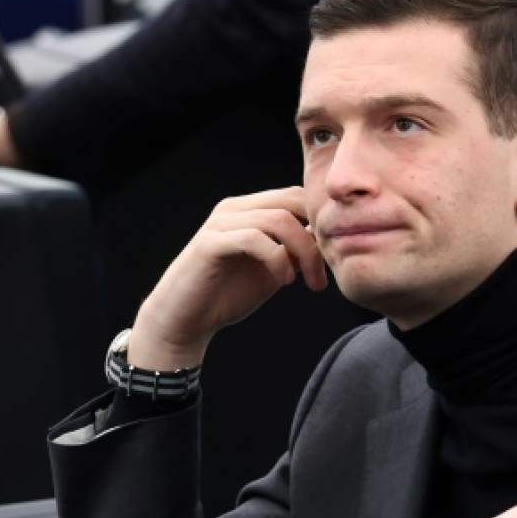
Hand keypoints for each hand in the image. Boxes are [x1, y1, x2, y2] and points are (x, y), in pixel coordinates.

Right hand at [127, 188, 327, 370]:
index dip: (321, 225)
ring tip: (304, 281)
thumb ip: (296, 251)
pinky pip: (253, 238)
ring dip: (301, 252)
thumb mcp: (274, 270)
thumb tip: (328, 240)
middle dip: (315, 238)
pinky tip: (283, 280)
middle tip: (320, 275)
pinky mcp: (210, 242)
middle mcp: (236, 208)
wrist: (186, 320)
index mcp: (251, 209)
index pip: (298, 197)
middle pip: (293, 201)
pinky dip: (276, 259)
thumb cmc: (228, 295)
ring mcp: (221, 222)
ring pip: (278, 219)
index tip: (330, 262)